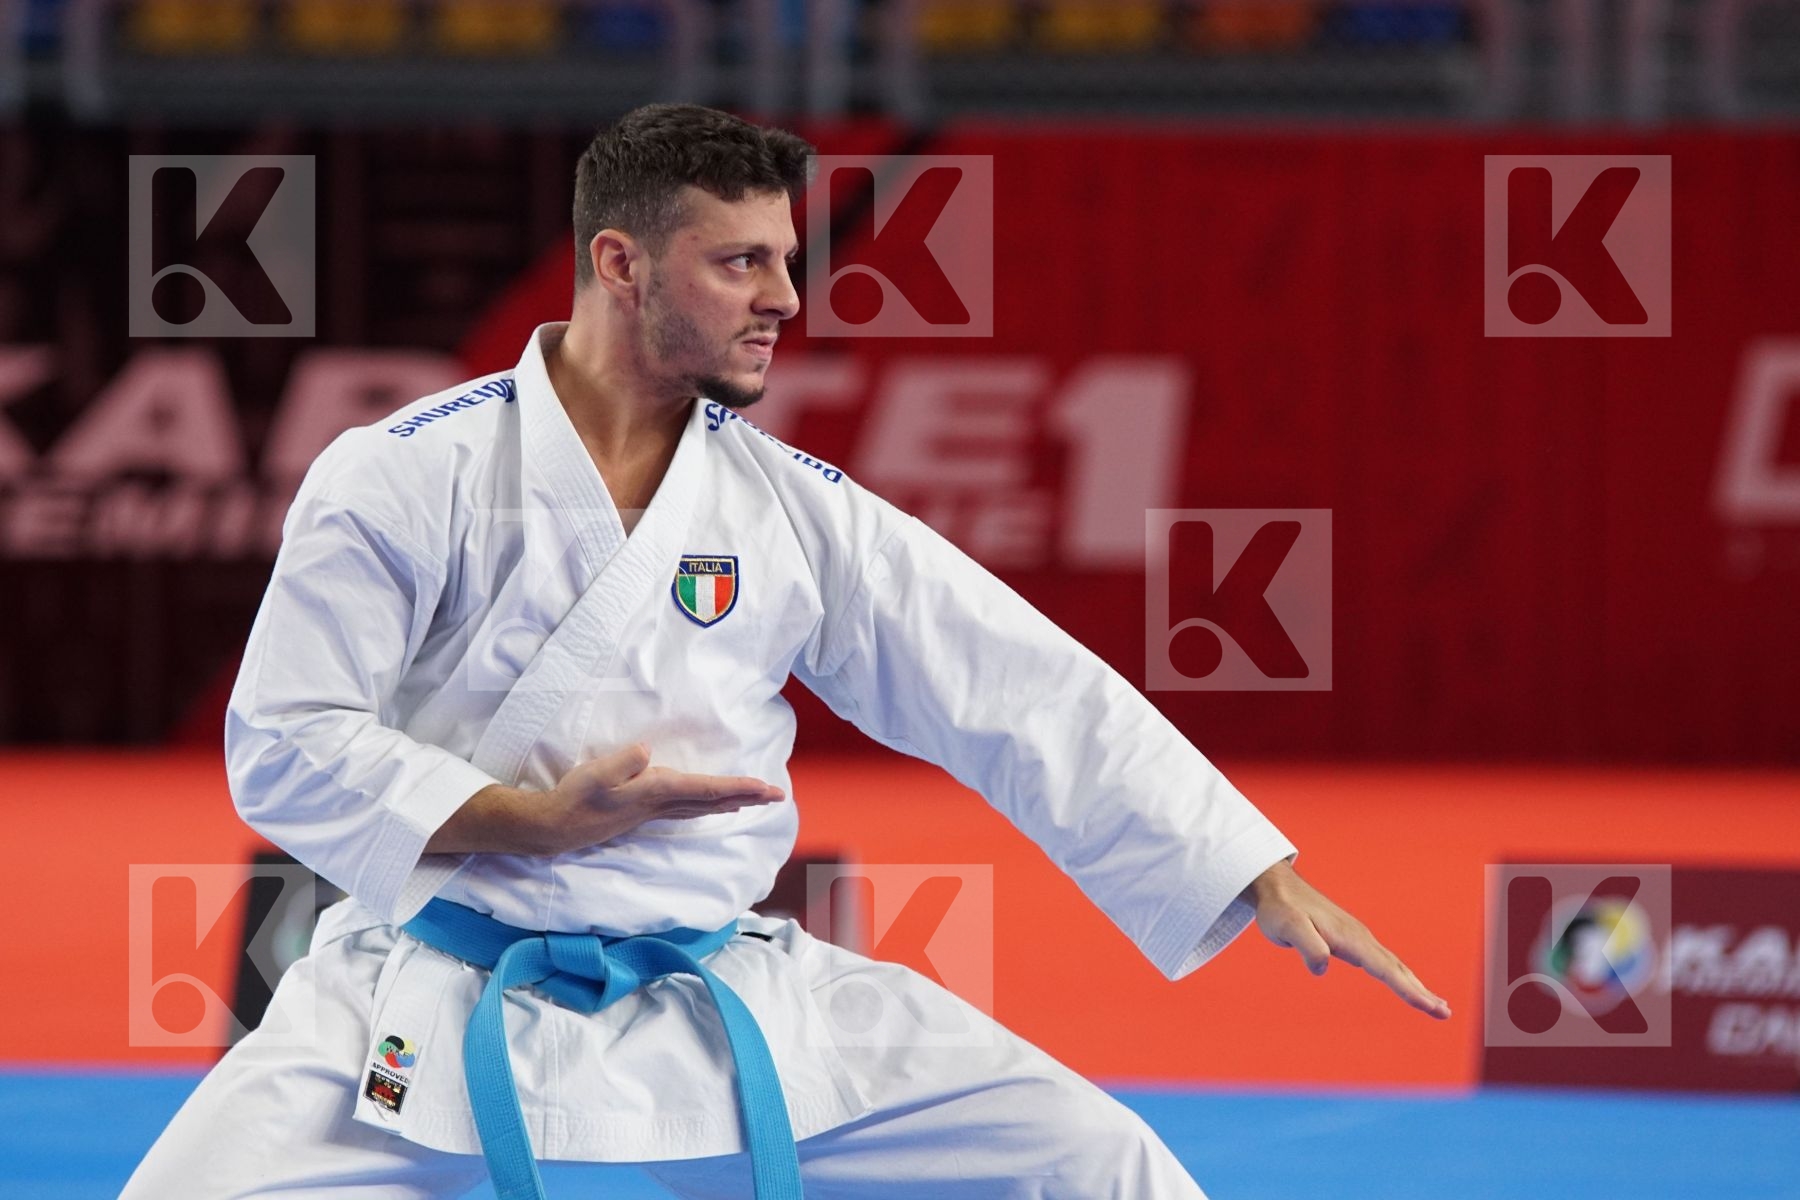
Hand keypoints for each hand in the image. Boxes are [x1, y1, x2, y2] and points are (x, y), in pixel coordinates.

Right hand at [530, 744, 786, 854]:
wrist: (554, 828)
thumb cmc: (574, 798)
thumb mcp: (595, 775)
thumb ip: (622, 763)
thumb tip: (646, 752)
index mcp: (654, 792)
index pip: (705, 788)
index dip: (736, 786)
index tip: (764, 788)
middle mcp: (660, 804)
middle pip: (712, 800)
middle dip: (746, 796)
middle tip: (778, 795)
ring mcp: (653, 810)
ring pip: (703, 805)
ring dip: (732, 800)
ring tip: (757, 798)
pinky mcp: (644, 811)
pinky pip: (688, 808)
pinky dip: (709, 804)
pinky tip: (716, 806)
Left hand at [1241, 859, 1450, 1019]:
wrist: (1278, 886)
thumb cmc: (1281, 908)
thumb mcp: (1288, 927)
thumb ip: (1308, 946)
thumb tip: (1324, 968)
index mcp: (1350, 938)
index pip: (1385, 969)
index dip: (1407, 989)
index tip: (1429, 1006)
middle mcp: (1360, 938)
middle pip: (1397, 969)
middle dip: (1422, 992)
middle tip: (1444, 1014)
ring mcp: (1358, 938)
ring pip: (1393, 965)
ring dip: (1416, 985)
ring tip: (1438, 1005)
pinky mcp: (1351, 940)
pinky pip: (1383, 962)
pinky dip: (1401, 976)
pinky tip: (1407, 984)